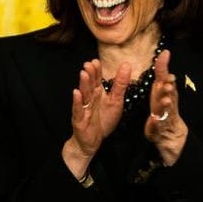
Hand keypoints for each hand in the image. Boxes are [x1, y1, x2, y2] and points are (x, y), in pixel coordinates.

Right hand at [64, 59, 130, 175]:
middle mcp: (89, 99)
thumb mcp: (116, 101)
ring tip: (83, 74)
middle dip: (89, 75)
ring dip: (83, 84)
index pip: (96, 79)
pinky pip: (78, 110)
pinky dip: (77, 102)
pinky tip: (76, 93)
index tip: (96, 61)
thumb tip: (126, 64)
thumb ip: (120, 83)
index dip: (96, 71)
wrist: (93, 140)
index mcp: (97, 93)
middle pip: (89, 85)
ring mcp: (83, 108)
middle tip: (89, 64)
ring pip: (84, 95)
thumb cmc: (103, 119)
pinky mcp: (79, 119)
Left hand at [145, 50, 188, 164]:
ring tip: (165, 101)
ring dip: (165, 105)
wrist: (169, 131)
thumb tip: (164, 53)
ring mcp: (164, 114)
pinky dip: (156, 123)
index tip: (166, 61)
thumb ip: (162, 71)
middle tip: (167, 84)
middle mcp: (167, 101)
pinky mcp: (159, 127)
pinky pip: (157, 125)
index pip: (165, 79)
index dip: (165, 71)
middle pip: (168, 93)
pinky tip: (154, 121)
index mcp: (164, 92)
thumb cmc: (162, 105)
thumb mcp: (161, 87)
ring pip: (166, 109)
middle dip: (168, 88)